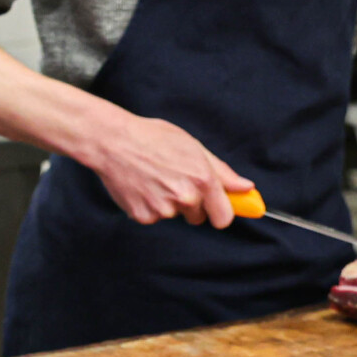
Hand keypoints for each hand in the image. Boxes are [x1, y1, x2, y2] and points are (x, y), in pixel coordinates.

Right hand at [83, 110, 251, 226]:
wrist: (111, 141)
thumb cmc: (151, 138)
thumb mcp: (192, 147)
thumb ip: (222, 172)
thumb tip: (245, 187)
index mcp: (203, 179)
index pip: (224, 217)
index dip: (220, 213)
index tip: (215, 209)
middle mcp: (186, 197)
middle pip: (198, 218)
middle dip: (190, 204)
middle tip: (172, 180)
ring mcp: (163, 208)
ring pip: (173, 215)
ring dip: (167, 203)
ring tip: (152, 178)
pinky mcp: (143, 215)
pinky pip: (153, 217)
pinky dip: (147, 205)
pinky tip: (140, 186)